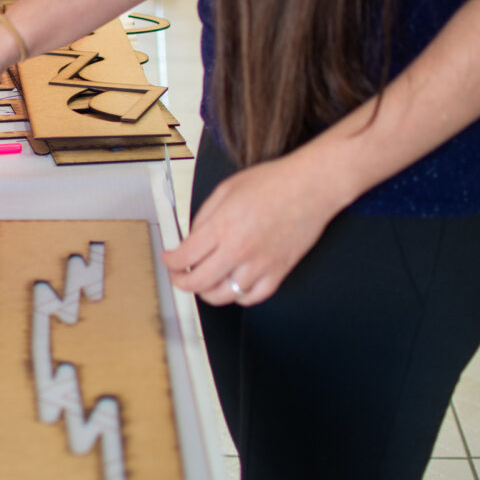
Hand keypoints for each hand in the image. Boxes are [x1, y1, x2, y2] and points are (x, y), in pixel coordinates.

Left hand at [162, 150, 348, 305]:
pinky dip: (238, 296)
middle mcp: (238, 250)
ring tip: (203, 282)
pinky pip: (252, 297)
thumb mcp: (225, 190)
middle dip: (180, 282)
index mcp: (221, 227)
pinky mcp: (279, 272)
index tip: (168, 259)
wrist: (311, 186)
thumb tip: (191, 238)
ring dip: (207, 291)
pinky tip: (233, 285)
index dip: (169, 262)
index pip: (183, 258)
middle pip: (197, 283)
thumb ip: (204, 216)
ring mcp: (259, 264)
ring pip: (223, 296)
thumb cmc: (273, 182)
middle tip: (178, 275)